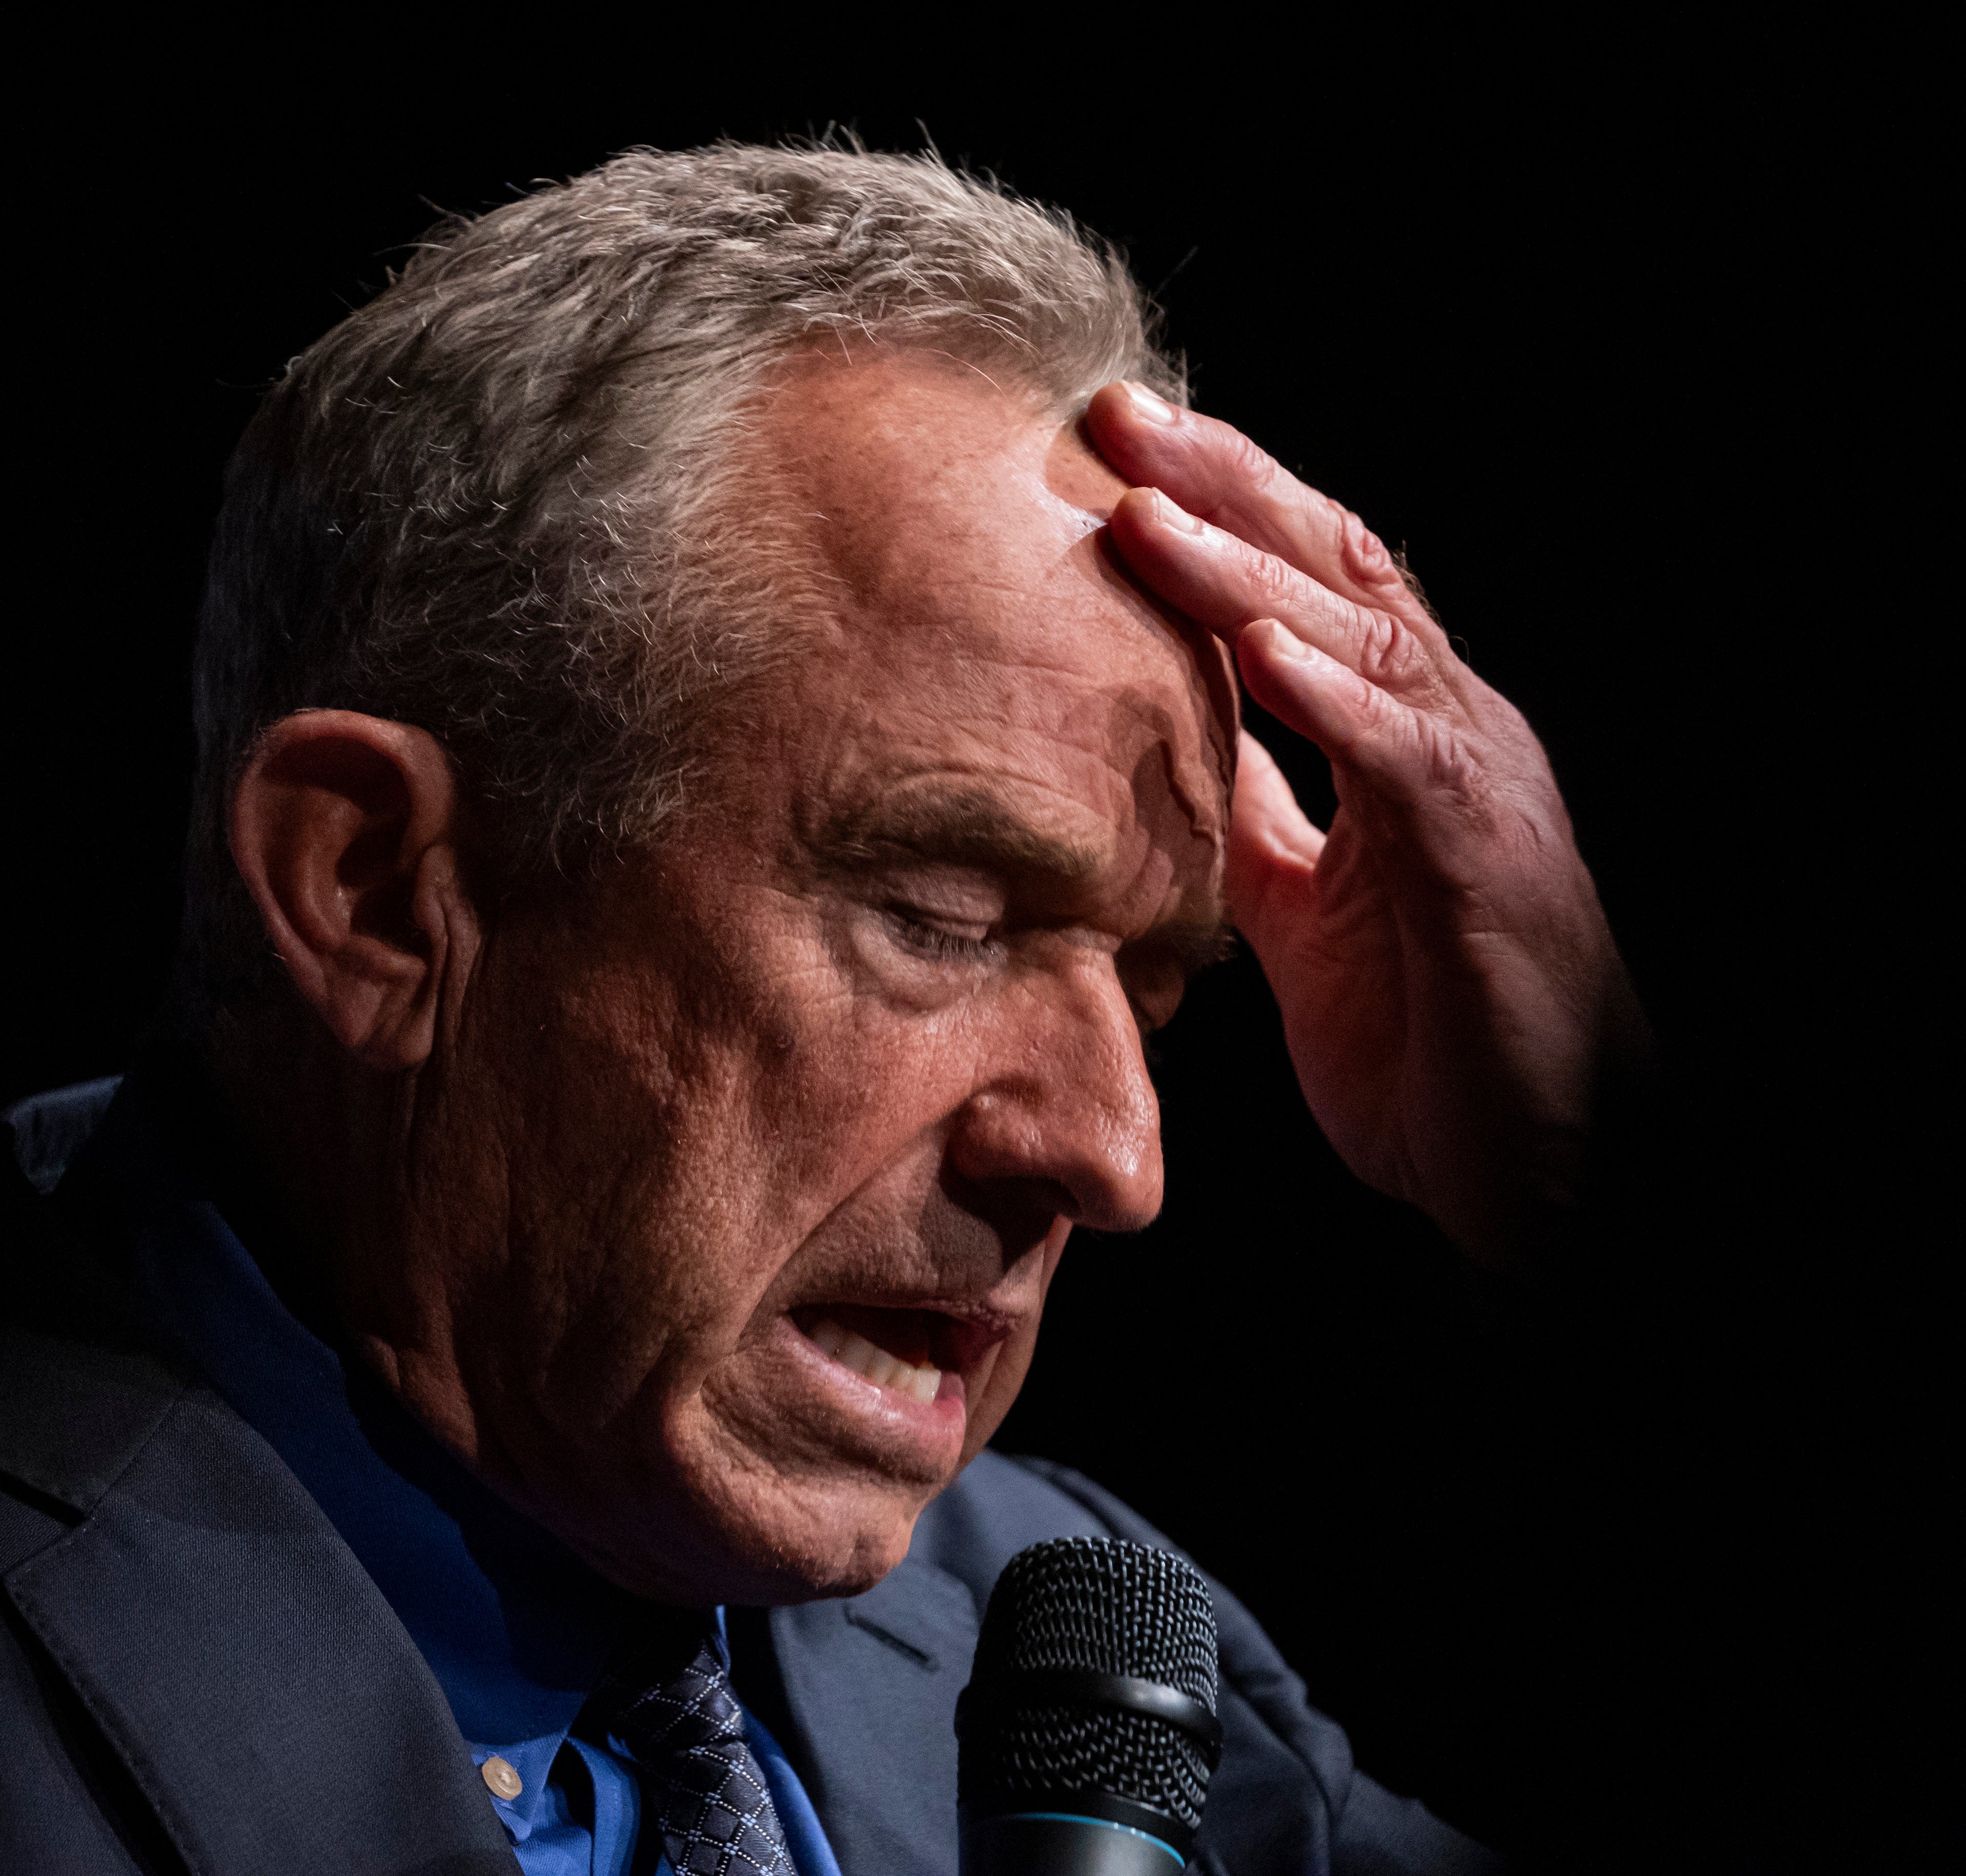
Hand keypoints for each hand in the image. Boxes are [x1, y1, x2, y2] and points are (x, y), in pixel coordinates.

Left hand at [1086, 382, 1649, 1264]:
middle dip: (1226, 484)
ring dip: (1253, 572)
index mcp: (1398, 735)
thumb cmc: (1423, 1035)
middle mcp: (1448, 732)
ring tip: (1154, 512)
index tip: (1104, 444)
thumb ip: (1246, 815)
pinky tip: (1260, 652)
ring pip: (1367, 640)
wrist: (1528, 1170)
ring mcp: (1477, 788)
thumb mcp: (1297, 906)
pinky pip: (1407, 762)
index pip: (1303, 583)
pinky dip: (1334, 699)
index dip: (1214, 505)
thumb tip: (1161, 741)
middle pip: (1337, 568)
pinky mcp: (1487, 867)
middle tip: (1117, 413)